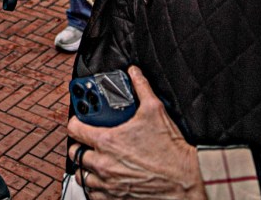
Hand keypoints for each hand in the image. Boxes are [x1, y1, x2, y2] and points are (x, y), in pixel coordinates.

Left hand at [67, 67, 203, 199]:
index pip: (75, 129)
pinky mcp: (115, 199)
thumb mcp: (155, 110)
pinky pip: (93, 194)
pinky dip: (95, 187)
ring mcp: (108, 184)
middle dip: (80, 145)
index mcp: (108, 141)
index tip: (79, 121)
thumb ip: (141, 87)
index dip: (76, 122)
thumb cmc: (170, 149)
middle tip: (88, 141)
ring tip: (94, 160)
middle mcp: (103, 164)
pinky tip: (103, 179)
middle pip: (75, 154)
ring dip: (86, 167)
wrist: (185, 180)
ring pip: (82, 175)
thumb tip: (134, 73)